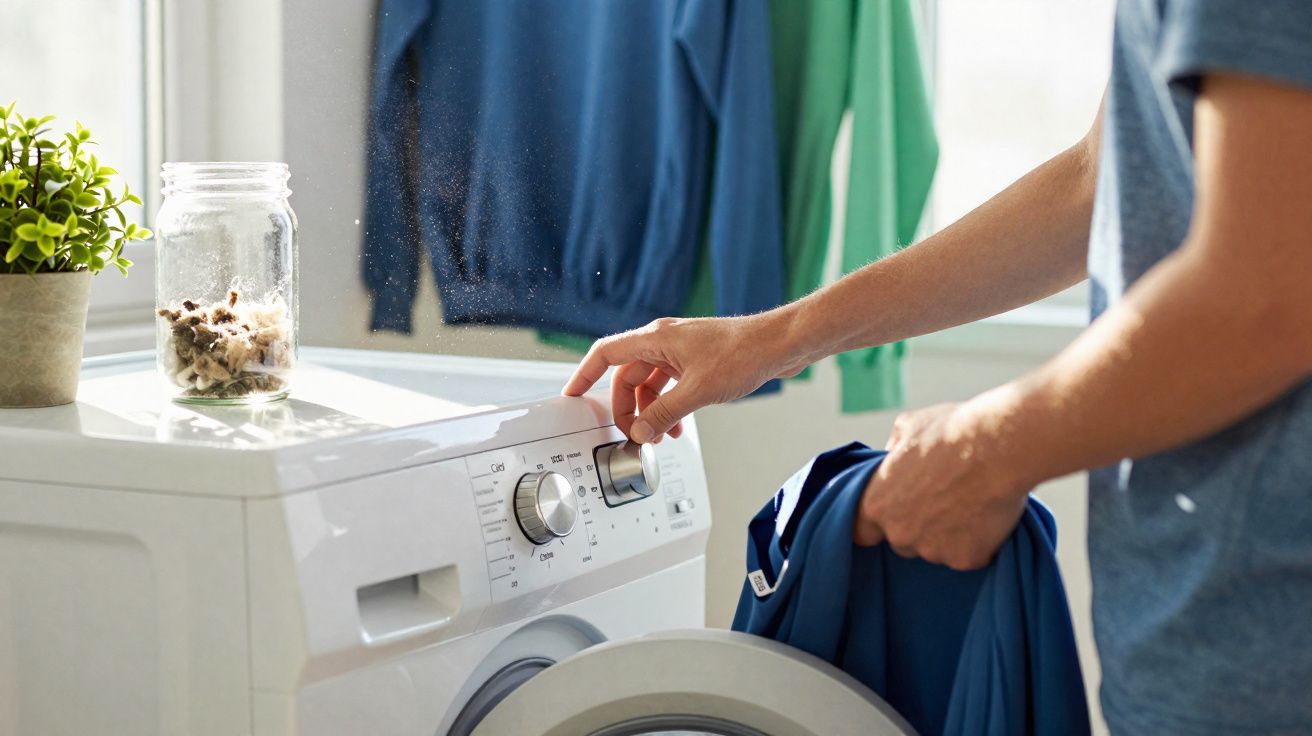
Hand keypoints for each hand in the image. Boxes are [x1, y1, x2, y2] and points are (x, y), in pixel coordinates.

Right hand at [562, 311, 808, 442]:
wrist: (779, 344)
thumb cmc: (744, 353)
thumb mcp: (698, 391)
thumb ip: (665, 414)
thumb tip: (641, 432)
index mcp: (655, 339)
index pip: (605, 354)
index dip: (584, 375)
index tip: (572, 395)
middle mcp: (663, 341)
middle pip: (627, 376)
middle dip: (627, 407)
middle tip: (633, 433)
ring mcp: (680, 350)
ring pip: (649, 383)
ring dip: (650, 410)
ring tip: (660, 434)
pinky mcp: (696, 360)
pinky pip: (669, 384)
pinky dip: (668, 405)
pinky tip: (677, 423)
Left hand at [854, 400, 1030, 569]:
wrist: (1001, 447)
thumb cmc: (954, 432)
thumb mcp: (908, 427)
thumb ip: (892, 451)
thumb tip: (893, 458)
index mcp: (877, 503)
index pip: (860, 530)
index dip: (876, 522)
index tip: (891, 513)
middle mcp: (899, 533)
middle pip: (901, 540)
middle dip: (916, 524)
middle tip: (941, 498)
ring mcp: (933, 550)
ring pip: (935, 550)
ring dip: (947, 534)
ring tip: (968, 501)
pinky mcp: (965, 559)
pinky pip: (967, 555)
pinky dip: (977, 541)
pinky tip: (986, 513)